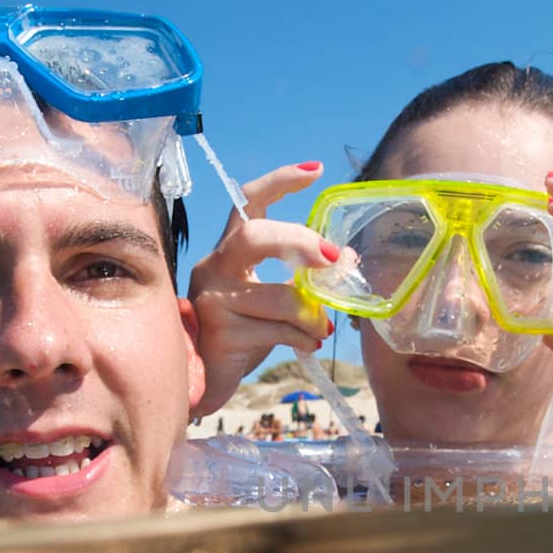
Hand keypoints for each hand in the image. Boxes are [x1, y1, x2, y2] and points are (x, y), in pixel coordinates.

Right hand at [186, 162, 337, 415]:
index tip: (316, 171)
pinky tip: (307, 345)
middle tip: (334, 258)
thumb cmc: (243, 334)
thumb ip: (298, 279)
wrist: (205, 381)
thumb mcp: (270, 299)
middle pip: (255, 235)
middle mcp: (214, 267)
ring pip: (279, 296)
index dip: (280, 181)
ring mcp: (213, 299)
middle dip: (301, 242)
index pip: (248, 202)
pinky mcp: (220, 333)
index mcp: (230, 251)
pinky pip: (278, 331)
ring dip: (312, 315)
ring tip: (321, 328)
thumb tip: (347, 261)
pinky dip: (302, 338)